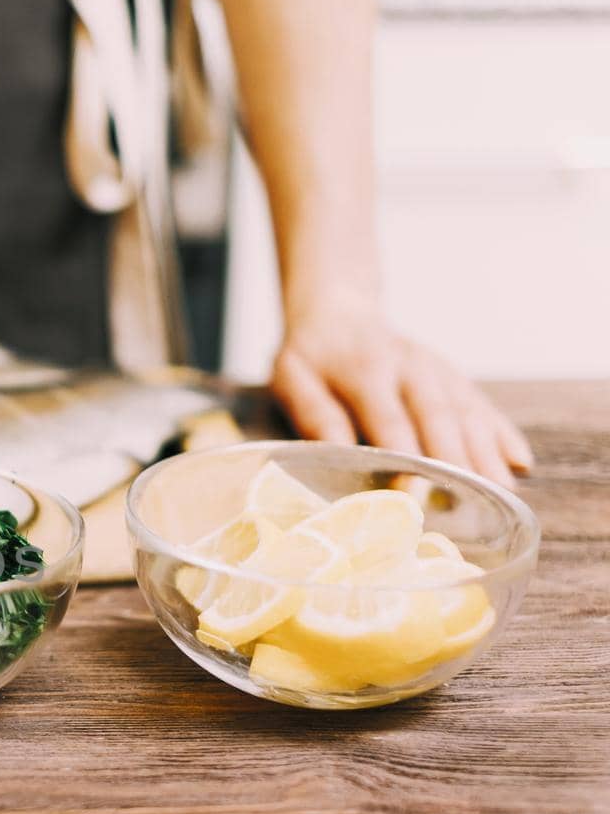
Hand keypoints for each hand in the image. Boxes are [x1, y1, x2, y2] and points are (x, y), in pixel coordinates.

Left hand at [271, 294, 532, 488]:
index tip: (415, 497)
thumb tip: (339, 455)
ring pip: (467, 413)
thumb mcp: (293, 378)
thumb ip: (314, 414)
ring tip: (502, 494)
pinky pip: (481, 404)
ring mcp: (437, 370)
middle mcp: (411, 367)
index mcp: (367, 370)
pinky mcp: (451, 376)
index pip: (391, 422)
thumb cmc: (311, 356)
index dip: (405, 459)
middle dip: (457, 462)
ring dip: (487, 454)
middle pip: (440, 418)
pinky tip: (520, 462)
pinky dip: (502, 433)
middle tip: (473, 505)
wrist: (337, 308)